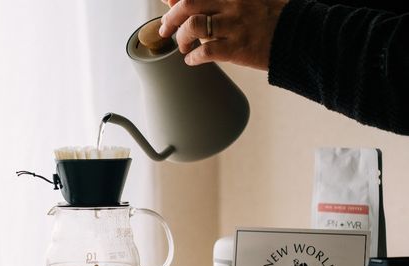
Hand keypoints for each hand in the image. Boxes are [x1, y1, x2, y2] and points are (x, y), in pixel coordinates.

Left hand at [159, 0, 287, 69]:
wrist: (299, 37)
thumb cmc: (270, 18)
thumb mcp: (245, 0)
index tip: (167, 2)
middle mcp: (232, 4)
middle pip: (188, 4)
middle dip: (171, 18)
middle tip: (166, 29)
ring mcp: (235, 26)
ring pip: (194, 27)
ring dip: (182, 38)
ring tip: (183, 46)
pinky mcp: (238, 48)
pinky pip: (206, 52)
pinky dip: (193, 57)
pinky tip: (192, 60)